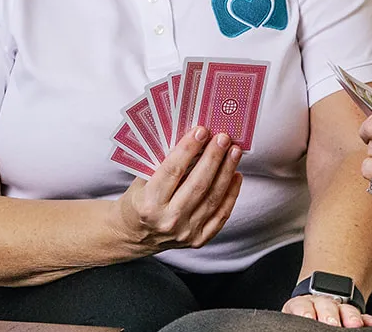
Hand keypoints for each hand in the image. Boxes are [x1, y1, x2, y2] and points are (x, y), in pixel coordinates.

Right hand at [115, 126, 243, 253]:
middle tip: (223, 137)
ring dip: (226, 172)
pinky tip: (236, 175)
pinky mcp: (198, 240)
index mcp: (148, 204)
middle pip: (197, 184)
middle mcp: (167, 221)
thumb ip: (163, 163)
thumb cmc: (138, 201)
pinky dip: (231, 194)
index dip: (188, 149)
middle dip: (213, 158)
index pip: (172, 171)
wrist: (135, 235)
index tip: (201, 130)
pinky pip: (220, 215)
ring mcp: (185, 233)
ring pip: (213, 198)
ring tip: (234, 151)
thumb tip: (193, 139)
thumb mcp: (141, 181)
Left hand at [282, 294, 371, 327]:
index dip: (305, 312)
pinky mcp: (352, 316)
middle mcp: (320, 305)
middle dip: (330, 315)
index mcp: (301, 307)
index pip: (301, 307)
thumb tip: (284, 329)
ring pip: (346, 310)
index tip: (308, 318)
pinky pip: (363, 317)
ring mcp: (338, 309)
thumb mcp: (294, 323)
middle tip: (332, 325)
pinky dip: (369, 320)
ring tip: (355, 325)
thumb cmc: (301, 324)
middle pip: (326, 306)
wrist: (313, 310)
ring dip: (351, 317)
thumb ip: (296, 325)